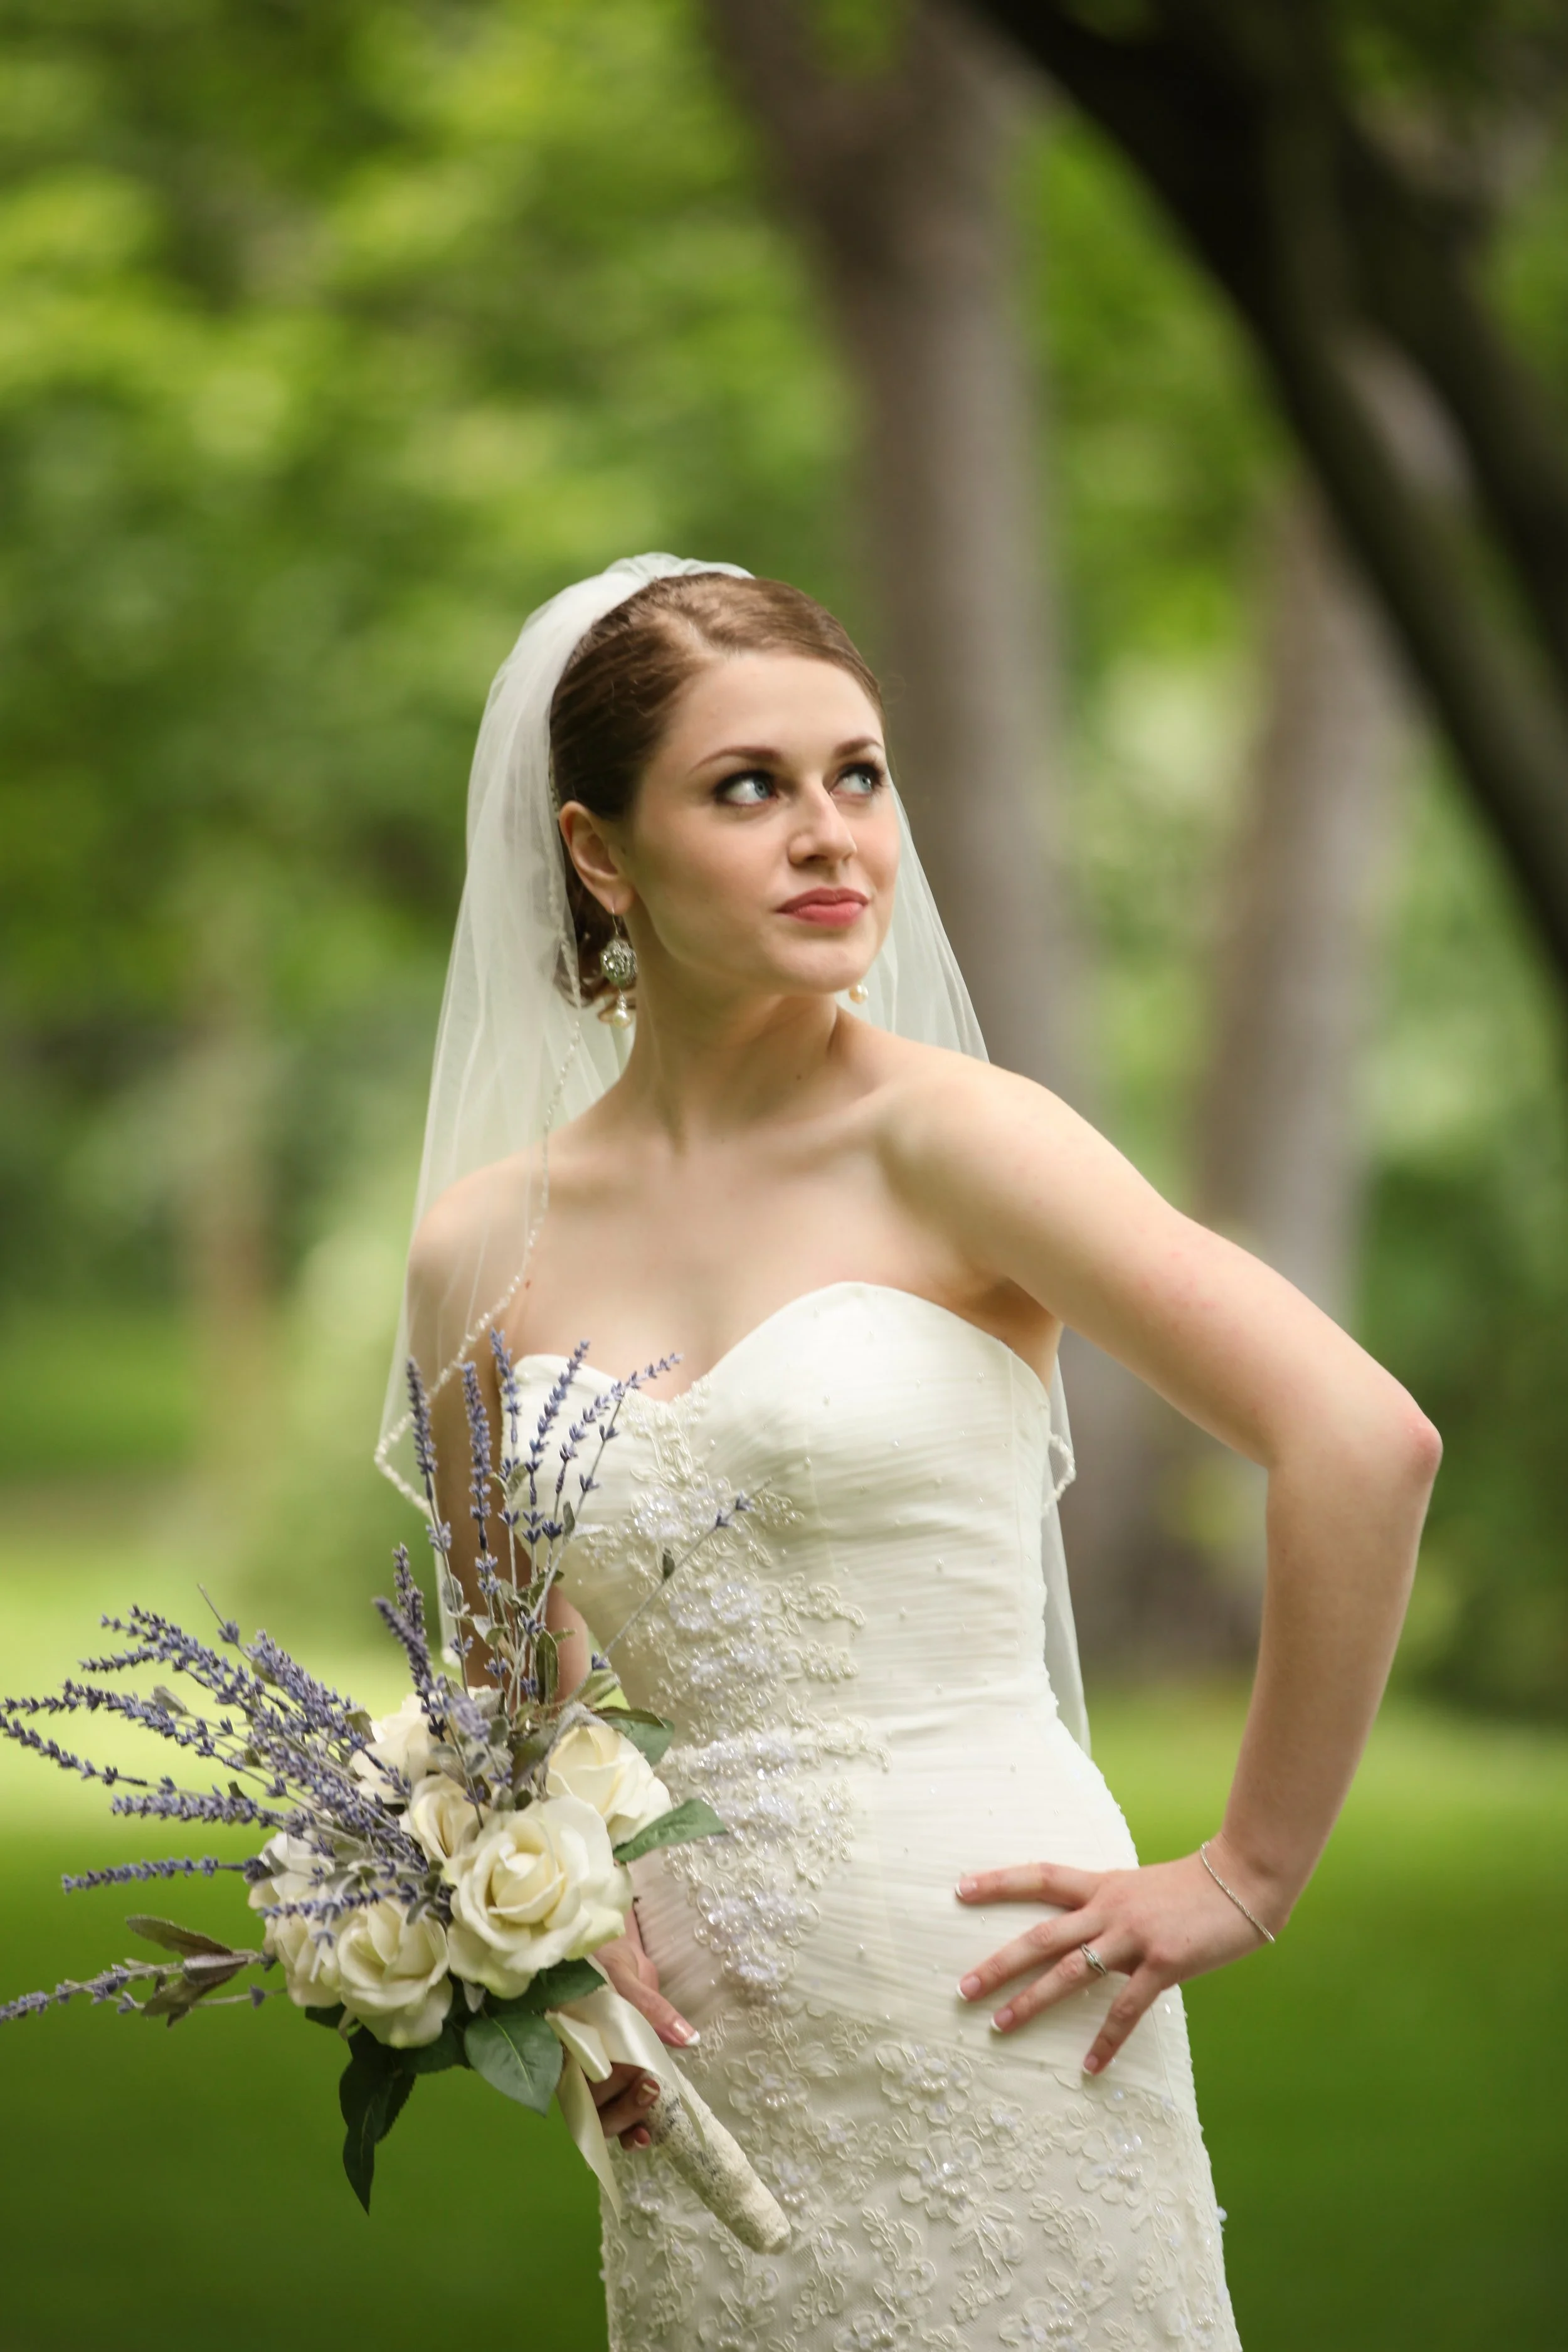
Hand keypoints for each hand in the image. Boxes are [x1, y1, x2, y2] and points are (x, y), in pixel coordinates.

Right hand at [589, 1914, 698, 2147]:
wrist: (608, 1953)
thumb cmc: (603, 1960)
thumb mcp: (623, 1974)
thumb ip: (648, 2006)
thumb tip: (686, 2039)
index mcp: (562, 2035)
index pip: (571, 2074)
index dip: (596, 2086)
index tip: (628, 2074)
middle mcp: (570, 2061)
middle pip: (587, 2102)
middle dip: (620, 2103)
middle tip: (650, 2085)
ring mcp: (589, 2076)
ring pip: (599, 2115)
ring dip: (627, 2117)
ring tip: (654, 2098)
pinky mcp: (611, 2084)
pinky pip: (614, 2116)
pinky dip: (629, 2131)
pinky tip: (646, 2136)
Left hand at [956, 1845, 1278, 2074]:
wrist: (1243, 1881)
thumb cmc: (1193, 1888)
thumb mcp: (1140, 1888)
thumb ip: (1109, 1908)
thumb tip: (1084, 1933)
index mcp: (1102, 1885)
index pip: (1040, 1876)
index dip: (998, 1882)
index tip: (959, 1889)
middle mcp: (1109, 1908)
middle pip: (1042, 1935)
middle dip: (1000, 1961)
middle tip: (963, 1986)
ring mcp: (1134, 1936)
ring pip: (1071, 1971)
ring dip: (1033, 2001)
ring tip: (1000, 2025)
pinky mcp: (1163, 1964)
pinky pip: (1126, 2009)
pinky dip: (1106, 2041)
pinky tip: (1089, 2068)